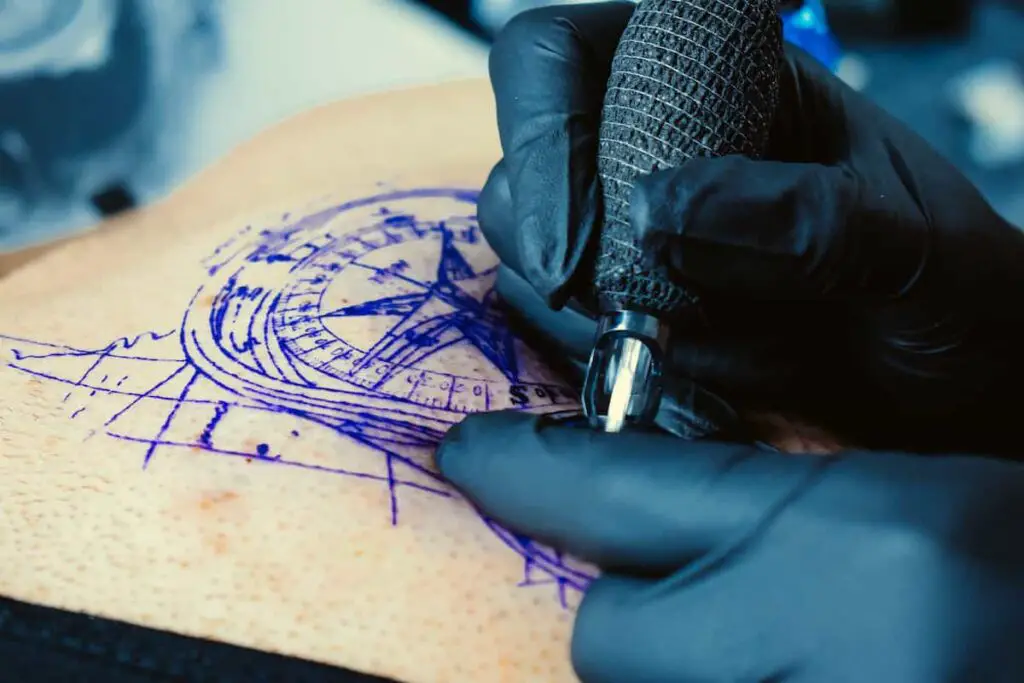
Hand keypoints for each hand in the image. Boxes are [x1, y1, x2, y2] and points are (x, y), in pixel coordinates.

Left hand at [437, 411, 1023, 682]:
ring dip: (680, 671)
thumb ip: (767, 515)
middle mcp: (836, 649)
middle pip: (607, 639)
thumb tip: (633, 527)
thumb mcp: (905, 510)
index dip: (526, 471)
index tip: (468, 456)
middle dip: (626, 616)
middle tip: (694, 596)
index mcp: (862, 540)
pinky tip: (784, 664)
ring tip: (767, 642)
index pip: (625, 491)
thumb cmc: (1017, 569)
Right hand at [481, 2, 1023, 452]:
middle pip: (525, 153)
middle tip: (614, 301)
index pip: (565, 55)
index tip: (578, 246)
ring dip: (572, 298)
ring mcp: (628, 226)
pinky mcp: (620, 303)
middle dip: (551, 233)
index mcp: (719, 74)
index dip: (544, 130)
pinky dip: (583, 350)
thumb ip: (805, 219)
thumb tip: (654, 214)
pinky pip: (549, 317)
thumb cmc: (944, 288)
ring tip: (669, 333)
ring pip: (524, 239)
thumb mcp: (910, 242)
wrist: (951, 386)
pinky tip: (660, 364)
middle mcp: (654, 142)